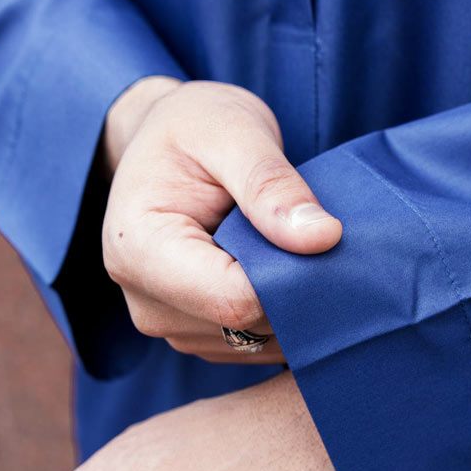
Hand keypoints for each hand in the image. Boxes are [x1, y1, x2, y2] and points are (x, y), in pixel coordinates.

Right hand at [101, 76, 341, 362]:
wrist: (168, 139)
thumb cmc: (196, 125)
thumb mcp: (234, 131)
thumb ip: (272, 184)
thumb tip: (324, 238)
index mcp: (139, 248)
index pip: (233, 300)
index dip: (293, 279)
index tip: (331, 241)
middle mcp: (146, 301)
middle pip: (246, 327)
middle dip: (297, 292)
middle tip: (325, 239)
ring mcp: (170, 326)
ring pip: (257, 343)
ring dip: (294, 307)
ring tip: (299, 249)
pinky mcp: (197, 335)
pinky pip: (256, 345)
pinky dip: (285, 317)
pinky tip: (290, 270)